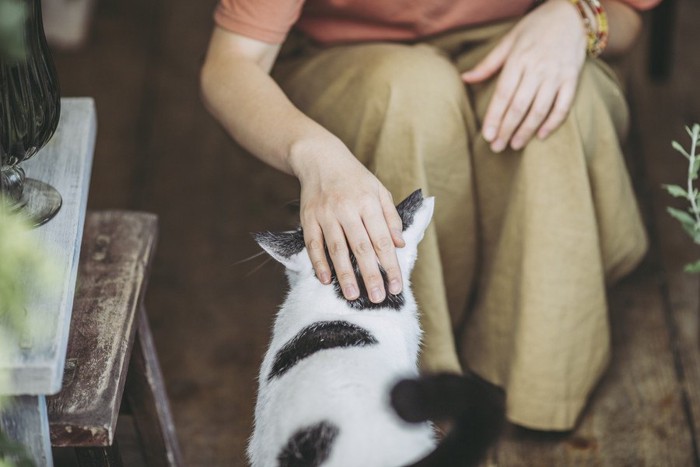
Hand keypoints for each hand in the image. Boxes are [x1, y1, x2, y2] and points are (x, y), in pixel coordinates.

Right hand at [290, 137, 404, 302]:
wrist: (320, 158)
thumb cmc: (355, 178)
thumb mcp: (378, 190)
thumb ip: (390, 218)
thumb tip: (400, 244)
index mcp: (369, 202)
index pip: (383, 240)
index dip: (390, 265)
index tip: (395, 287)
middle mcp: (347, 208)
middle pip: (361, 248)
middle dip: (370, 275)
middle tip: (377, 298)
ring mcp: (326, 213)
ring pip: (337, 249)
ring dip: (344, 274)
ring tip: (352, 295)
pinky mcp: (308, 217)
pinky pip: (313, 244)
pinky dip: (319, 263)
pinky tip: (325, 279)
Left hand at [461, 0, 587, 151]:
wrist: (571, 14)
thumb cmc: (535, 28)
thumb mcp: (509, 40)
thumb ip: (488, 63)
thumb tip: (465, 78)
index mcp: (518, 59)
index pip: (503, 94)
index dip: (494, 117)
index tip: (487, 135)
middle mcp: (537, 68)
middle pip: (519, 106)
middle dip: (507, 129)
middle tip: (497, 147)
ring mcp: (556, 74)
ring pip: (540, 109)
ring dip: (527, 130)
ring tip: (515, 145)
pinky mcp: (572, 78)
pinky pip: (564, 106)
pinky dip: (553, 122)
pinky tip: (542, 136)